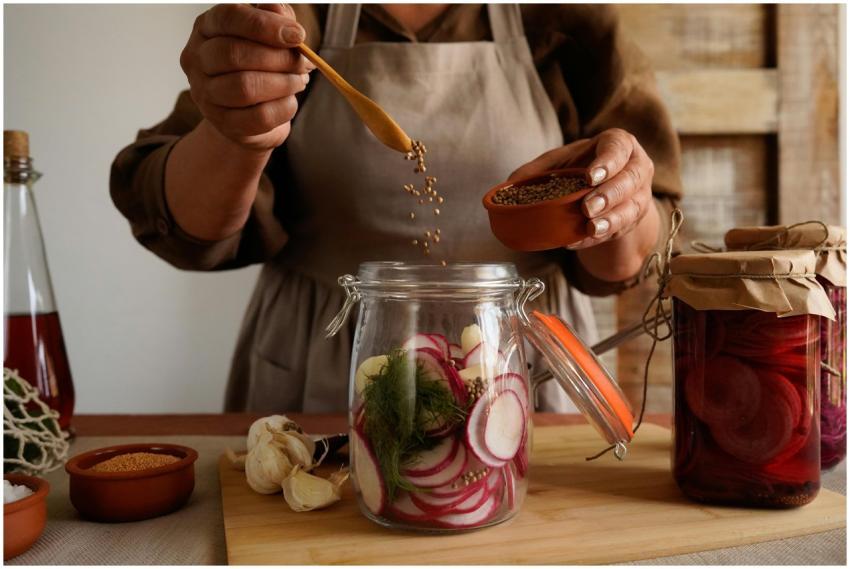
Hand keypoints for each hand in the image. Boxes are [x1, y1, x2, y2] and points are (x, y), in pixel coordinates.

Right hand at [180, 4, 313, 151]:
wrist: (251, 112)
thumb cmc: (261, 64)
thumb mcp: (270, 33)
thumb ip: (276, 16)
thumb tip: (282, 15)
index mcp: (207, 28)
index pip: (228, 18)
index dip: (264, 25)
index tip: (297, 35)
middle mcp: (197, 59)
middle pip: (234, 54)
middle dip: (279, 58)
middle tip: (304, 63)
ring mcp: (205, 94)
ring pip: (245, 87)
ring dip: (283, 83)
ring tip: (298, 81)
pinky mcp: (223, 124)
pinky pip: (258, 117)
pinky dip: (283, 108)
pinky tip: (290, 100)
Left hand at [508, 128, 655, 248]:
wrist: (602, 189)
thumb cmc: (579, 168)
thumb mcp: (558, 164)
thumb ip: (535, 171)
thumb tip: (507, 187)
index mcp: (618, 144)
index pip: (618, 148)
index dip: (607, 162)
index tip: (591, 177)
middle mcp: (636, 167)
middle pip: (629, 180)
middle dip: (609, 195)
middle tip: (587, 208)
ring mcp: (639, 195)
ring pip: (631, 208)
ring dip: (610, 220)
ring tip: (590, 228)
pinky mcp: (633, 219)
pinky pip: (619, 230)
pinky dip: (597, 238)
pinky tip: (579, 241)